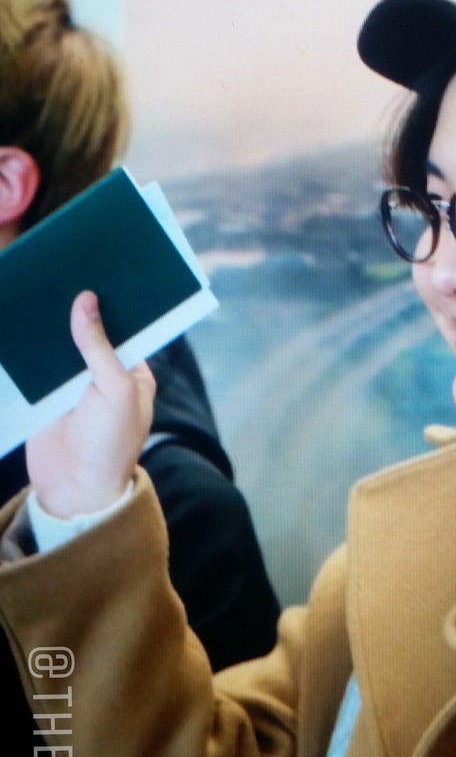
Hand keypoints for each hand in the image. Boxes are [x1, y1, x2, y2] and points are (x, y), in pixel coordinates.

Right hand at [25, 291, 155, 517]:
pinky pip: (38, 363)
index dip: (112, 303)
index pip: (125, 329)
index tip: (98, 269)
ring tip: (38, 282)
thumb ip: (99, 347)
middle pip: (90, 332)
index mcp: (133, 373)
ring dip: (50, 322)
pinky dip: (30, 344)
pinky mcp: (47, 395)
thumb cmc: (110, 444)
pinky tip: (21, 316)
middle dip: (77, 307)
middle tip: (62, 266)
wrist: (74, 490)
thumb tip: (86, 301)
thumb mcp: (114, 391)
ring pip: (61, 344)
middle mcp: (106, 376)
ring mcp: (75, 385)